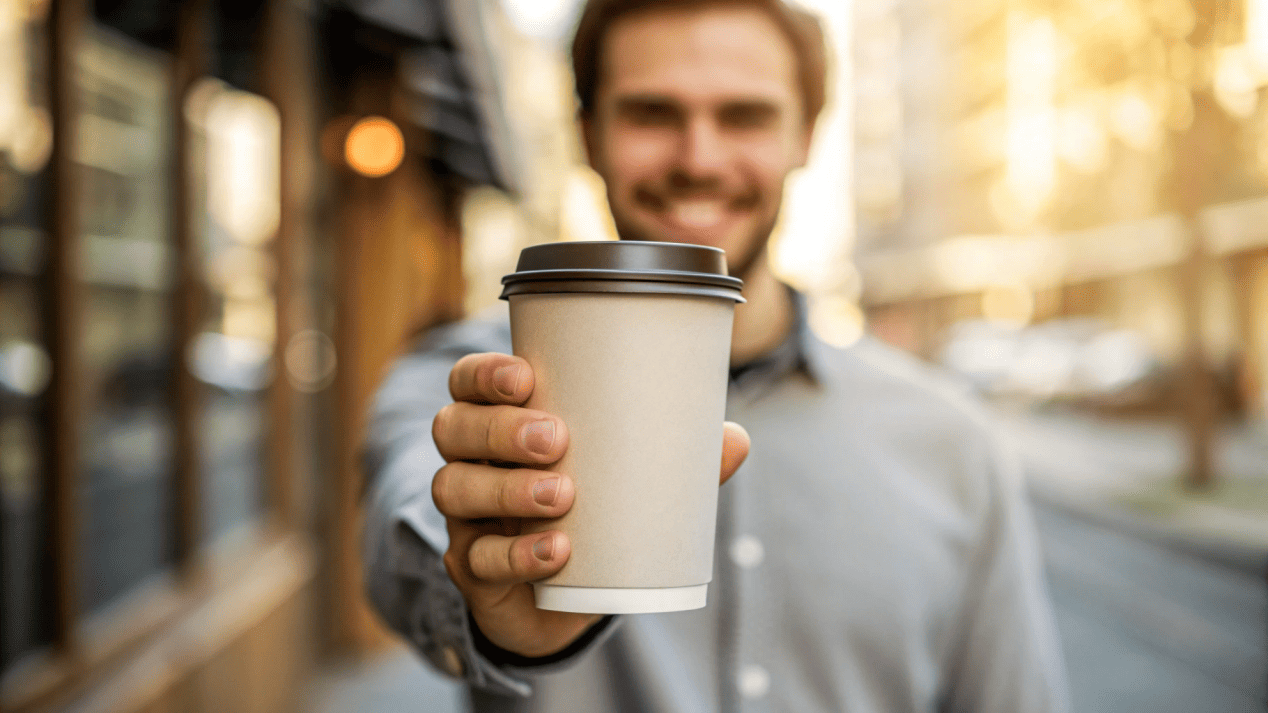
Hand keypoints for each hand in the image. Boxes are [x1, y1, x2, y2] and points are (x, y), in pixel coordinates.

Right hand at [431, 352, 749, 657]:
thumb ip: (675, 458)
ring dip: (506, 487)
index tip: (526, 376)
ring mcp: (466, 518)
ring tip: (563, 494)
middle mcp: (470, 462)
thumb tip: (734, 438)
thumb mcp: (629, 479)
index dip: (483, 374)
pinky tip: (557, 551)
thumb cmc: (593, 509)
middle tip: (557, 438)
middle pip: (452, 428)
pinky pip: (478, 559)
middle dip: (499, 428)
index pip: (466, 382)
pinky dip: (516, 554)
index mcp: (499, 422)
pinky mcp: (473, 571)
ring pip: (454, 489)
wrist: (565, 599)